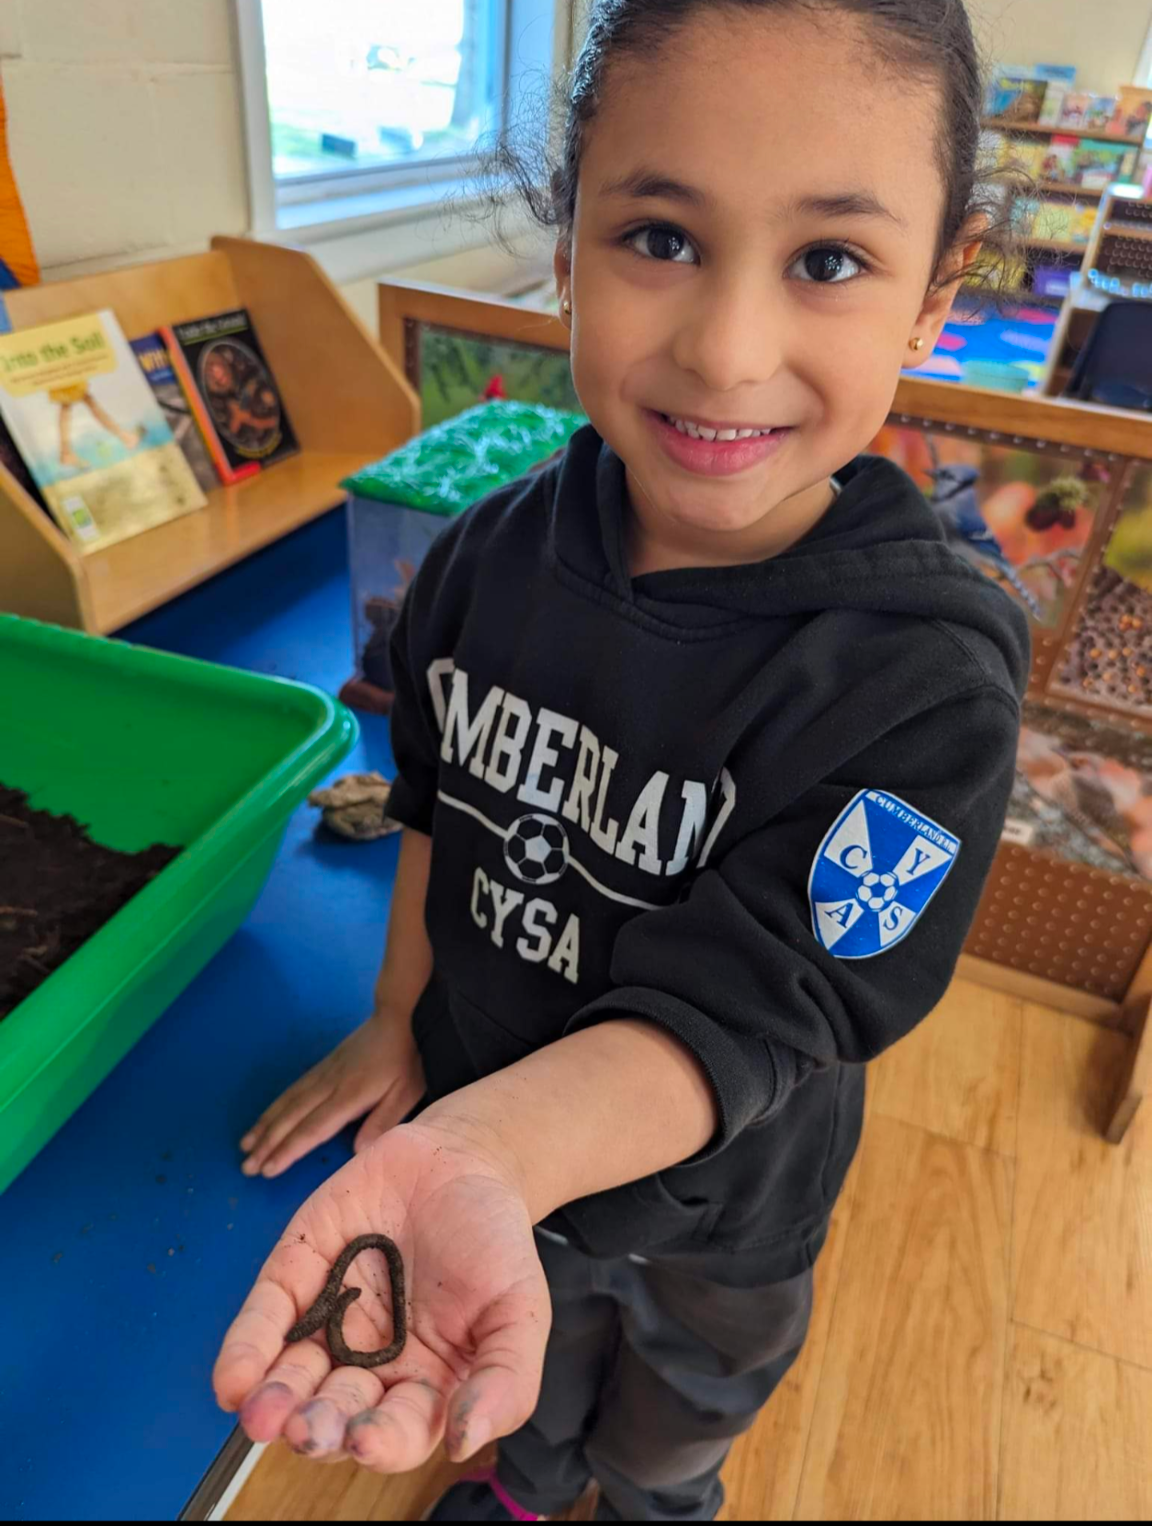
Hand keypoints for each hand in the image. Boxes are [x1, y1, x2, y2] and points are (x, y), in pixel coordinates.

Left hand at [214, 1122, 549, 1470]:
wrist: (465, 1159)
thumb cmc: (495, 1241)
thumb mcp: (520, 1310)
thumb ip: (506, 1380)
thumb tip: (464, 1440)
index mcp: (423, 1385)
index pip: (395, 1431)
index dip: (380, 1441)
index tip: (367, 1437)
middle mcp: (369, 1364)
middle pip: (334, 1412)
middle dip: (317, 1427)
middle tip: (308, 1429)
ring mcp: (329, 1321)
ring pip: (291, 1376)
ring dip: (273, 1401)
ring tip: (263, 1413)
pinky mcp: (297, 1274)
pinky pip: (266, 1318)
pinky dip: (246, 1349)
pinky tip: (234, 1379)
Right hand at [240, 1014, 425, 1176]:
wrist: (399, 1016)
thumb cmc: (408, 1058)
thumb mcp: (407, 1092)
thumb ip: (383, 1121)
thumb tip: (358, 1152)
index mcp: (350, 1095)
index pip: (313, 1128)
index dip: (289, 1150)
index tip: (269, 1169)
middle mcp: (329, 1085)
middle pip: (293, 1117)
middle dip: (268, 1144)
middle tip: (247, 1167)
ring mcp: (323, 1073)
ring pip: (288, 1102)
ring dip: (265, 1125)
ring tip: (245, 1146)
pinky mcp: (323, 1065)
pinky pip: (293, 1089)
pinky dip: (275, 1105)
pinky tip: (266, 1117)